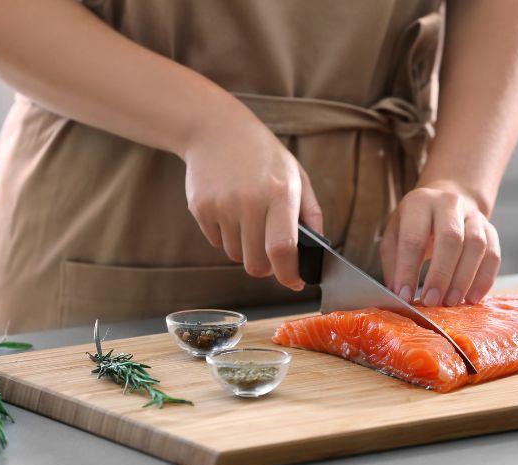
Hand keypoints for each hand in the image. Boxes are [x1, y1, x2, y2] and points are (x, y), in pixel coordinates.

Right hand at [182, 103, 322, 290]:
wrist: (215, 129)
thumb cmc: (264, 156)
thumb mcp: (296, 175)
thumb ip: (311, 214)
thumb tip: (317, 252)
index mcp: (279, 193)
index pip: (282, 248)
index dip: (288, 274)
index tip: (294, 282)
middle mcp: (249, 201)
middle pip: (256, 262)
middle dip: (266, 268)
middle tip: (271, 255)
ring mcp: (221, 205)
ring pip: (235, 255)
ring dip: (245, 248)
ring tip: (249, 219)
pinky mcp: (200, 207)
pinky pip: (216, 242)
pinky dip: (226, 235)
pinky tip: (230, 208)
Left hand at [380, 182, 500, 306]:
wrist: (443, 205)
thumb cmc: (413, 226)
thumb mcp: (394, 237)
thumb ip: (394, 265)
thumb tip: (399, 295)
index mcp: (419, 202)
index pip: (413, 239)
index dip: (408, 270)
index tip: (404, 297)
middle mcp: (449, 203)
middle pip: (450, 238)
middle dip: (441, 275)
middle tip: (432, 301)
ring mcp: (473, 215)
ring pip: (476, 246)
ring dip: (464, 279)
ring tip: (451, 302)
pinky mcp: (490, 229)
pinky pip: (493, 255)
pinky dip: (484, 280)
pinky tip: (471, 299)